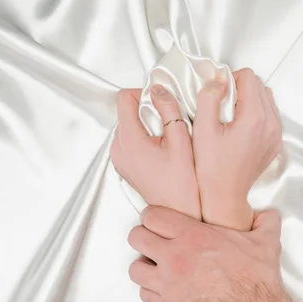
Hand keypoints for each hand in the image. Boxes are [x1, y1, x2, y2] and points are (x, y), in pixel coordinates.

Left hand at [111, 87, 199, 218]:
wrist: (179, 212)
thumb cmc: (183, 184)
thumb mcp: (181, 140)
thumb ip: (168, 109)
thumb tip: (158, 89)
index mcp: (129, 140)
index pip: (124, 98)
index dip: (143, 93)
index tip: (161, 101)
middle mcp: (119, 148)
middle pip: (126, 111)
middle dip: (147, 110)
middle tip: (169, 122)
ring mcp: (119, 158)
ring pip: (128, 125)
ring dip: (146, 124)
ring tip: (167, 139)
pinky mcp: (124, 165)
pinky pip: (130, 140)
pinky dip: (144, 138)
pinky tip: (162, 150)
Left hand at [128, 207, 302, 301]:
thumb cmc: (257, 282)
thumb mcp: (266, 242)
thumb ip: (264, 221)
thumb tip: (265, 214)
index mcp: (194, 236)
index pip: (152, 216)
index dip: (153, 217)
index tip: (158, 221)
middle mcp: (175, 258)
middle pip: (136, 237)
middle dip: (144, 237)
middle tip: (154, 241)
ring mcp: (168, 285)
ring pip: (135, 268)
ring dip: (145, 265)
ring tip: (157, 266)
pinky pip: (144, 294)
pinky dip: (151, 290)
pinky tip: (165, 288)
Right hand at [193, 68, 282, 230]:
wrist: (223, 196)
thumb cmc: (210, 167)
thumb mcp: (202, 128)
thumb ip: (209, 97)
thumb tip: (217, 80)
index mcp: (255, 117)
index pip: (249, 77)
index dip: (230, 79)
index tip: (217, 93)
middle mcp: (271, 124)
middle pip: (260, 86)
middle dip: (240, 88)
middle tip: (221, 105)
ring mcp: (276, 135)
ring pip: (267, 100)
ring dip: (249, 100)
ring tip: (230, 116)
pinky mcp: (275, 144)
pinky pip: (271, 117)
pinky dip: (256, 114)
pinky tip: (240, 128)